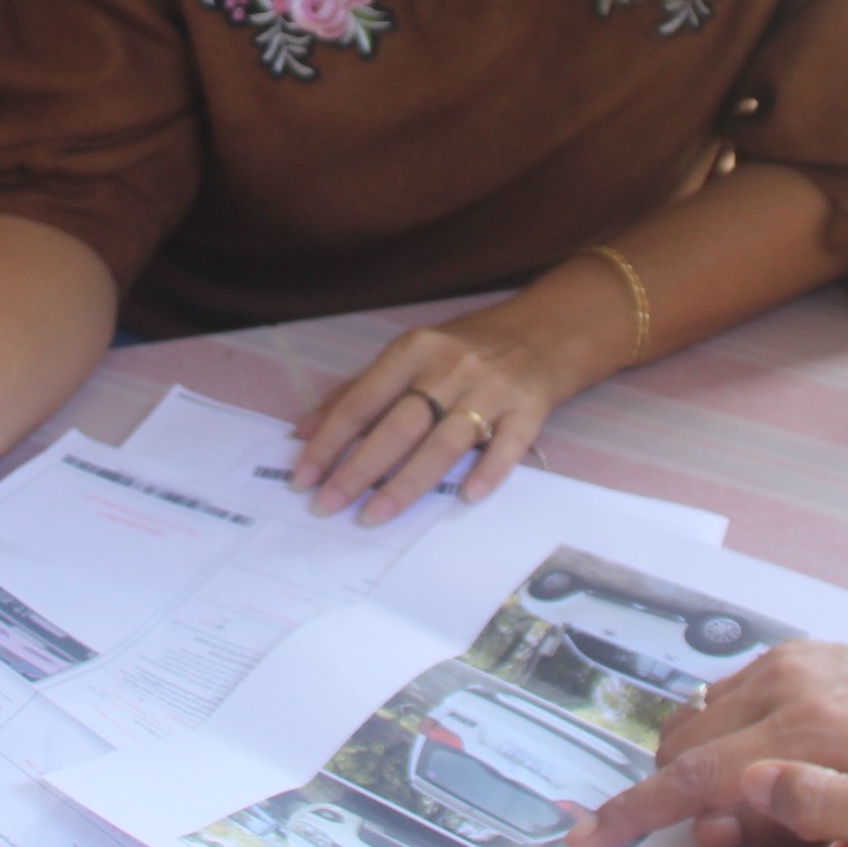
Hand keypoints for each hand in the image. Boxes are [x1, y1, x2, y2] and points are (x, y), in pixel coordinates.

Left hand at [294, 315, 578, 523]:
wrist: (544, 331)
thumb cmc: (466, 349)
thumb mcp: (410, 355)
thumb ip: (358, 391)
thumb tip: (303, 430)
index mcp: (413, 351)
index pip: (362, 401)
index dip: (330, 441)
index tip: (303, 477)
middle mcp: (449, 368)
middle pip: (399, 425)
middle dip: (358, 469)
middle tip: (328, 505)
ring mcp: (491, 390)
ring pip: (444, 441)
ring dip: (406, 482)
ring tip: (374, 515)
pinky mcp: (529, 409)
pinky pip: (508, 445)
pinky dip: (488, 471)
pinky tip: (465, 497)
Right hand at [569, 621, 847, 846]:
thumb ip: (778, 829)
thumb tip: (699, 834)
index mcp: (809, 741)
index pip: (693, 780)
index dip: (632, 814)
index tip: (588, 838)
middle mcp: (789, 692)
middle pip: (680, 744)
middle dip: (658, 788)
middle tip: (655, 828)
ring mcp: (788, 664)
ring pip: (695, 715)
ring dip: (687, 758)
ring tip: (707, 797)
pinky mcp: (794, 650)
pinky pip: (725, 692)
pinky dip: (718, 728)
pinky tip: (744, 756)